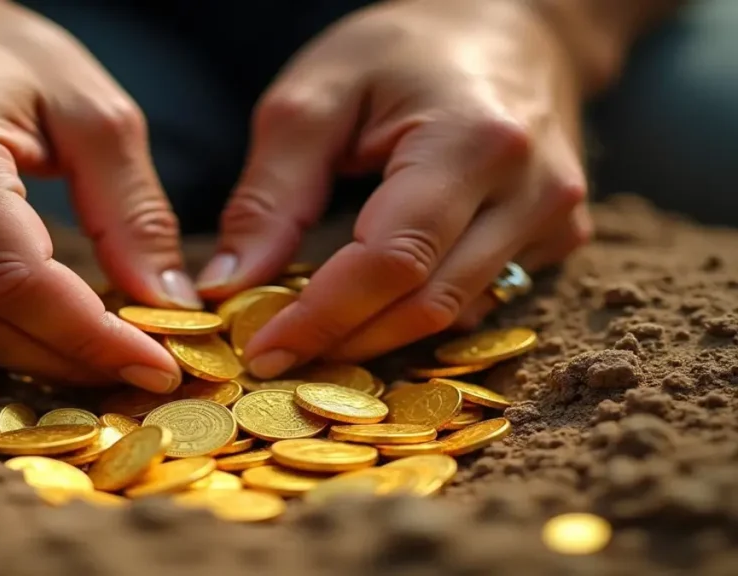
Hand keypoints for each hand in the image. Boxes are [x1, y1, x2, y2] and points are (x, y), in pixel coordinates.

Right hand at [0, 0, 193, 391]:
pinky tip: (33, 322)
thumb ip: (131, 209)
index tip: (157, 366)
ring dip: (26, 354)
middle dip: (65, 358)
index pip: (17, 280)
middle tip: (133, 366)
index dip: (90, 337)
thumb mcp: (88, 108)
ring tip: (92, 350)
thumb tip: (166, 302)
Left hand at [196, 0, 590, 375]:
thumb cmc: (404, 48)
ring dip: (378, 336)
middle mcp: (531, 190)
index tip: (262, 351)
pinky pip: (481, 300)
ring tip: (316, 329)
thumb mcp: (317, 97)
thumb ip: (271, 195)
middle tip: (277, 354)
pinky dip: (417, 314)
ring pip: (456, 316)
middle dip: (344, 340)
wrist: (511, 25)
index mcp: (472, 141)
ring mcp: (556, 219)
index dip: (323, 317)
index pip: (393, 261)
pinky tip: (372, 306)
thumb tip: (228, 288)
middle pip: (428, 304)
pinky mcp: (560, 238)